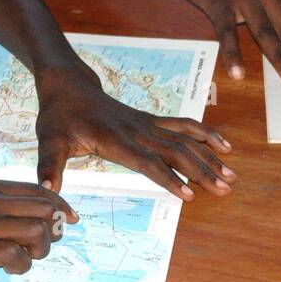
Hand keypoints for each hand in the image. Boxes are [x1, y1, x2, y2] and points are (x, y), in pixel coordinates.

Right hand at [0, 178, 78, 274]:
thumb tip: (5, 220)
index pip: (38, 189)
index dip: (60, 206)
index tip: (70, 220)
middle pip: (44, 211)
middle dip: (53, 232)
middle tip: (40, 248)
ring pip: (36, 233)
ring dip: (39, 251)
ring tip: (22, 261)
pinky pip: (13, 256)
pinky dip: (21, 266)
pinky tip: (8, 270)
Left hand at [33, 64, 234, 200]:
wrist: (68, 86)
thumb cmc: (58, 117)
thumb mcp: (49, 140)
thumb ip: (49, 166)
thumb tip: (48, 191)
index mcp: (114, 139)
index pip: (147, 161)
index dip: (168, 177)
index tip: (190, 195)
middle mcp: (136, 130)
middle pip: (176, 151)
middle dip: (202, 170)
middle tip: (225, 189)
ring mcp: (147, 124)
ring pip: (185, 139)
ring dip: (209, 156)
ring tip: (232, 174)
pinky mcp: (151, 121)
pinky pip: (184, 126)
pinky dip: (206, 135)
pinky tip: (225, 145)